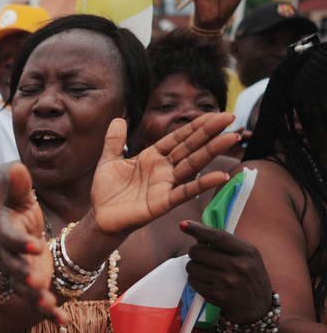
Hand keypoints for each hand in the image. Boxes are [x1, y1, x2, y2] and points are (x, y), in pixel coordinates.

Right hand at [0, 163, 67, 324]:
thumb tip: (19, 165)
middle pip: (13, 268)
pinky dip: (49, 314)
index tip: (35, 245)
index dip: (21, 243)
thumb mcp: (20, 202)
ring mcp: (17, 276)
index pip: (9, 238)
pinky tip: (63, 322)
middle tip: (35, 281)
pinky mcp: (30, 289)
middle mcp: (7, 258)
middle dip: (23, 275)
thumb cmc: (20, 218)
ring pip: (23, 290)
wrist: (13, 244)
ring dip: (35, 298)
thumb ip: (19, 188)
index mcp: (4, 234)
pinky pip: (38, 303)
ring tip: (48, 304)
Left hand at [92, 113, 236, 236]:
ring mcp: (165, 186)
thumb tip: (117, 118)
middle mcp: (163, 169)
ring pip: (192, 165)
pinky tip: (218, 176)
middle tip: (231, 117)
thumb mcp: (108, 161)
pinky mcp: (162, 203)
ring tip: (231, 137)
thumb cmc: (107, 191)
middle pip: (190, 147)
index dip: (195, 126)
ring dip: (211, 151)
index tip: (215, 114)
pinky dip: (201, 184)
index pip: (178, 138)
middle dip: (210, 132)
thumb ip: (114, 141)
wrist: (100, 217)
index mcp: (152, 157)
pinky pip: (184, 192)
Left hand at [181, 220, 273, 322]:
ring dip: (194, 266)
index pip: (217, 237)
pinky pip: (192, 281)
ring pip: (191, 266)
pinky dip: (195, 279)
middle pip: (197, 251)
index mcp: (246, 251)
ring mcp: (225, 282)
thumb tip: (197, 235)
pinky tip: (207, 281)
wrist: (256, 305)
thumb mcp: (246, 254)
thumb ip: (224, 242)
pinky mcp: (215, 295)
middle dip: (195, 252)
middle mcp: (236, 266)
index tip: (183, 224)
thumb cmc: (249, 273)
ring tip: (207, 269)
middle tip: (203, 256)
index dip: (198, 229)